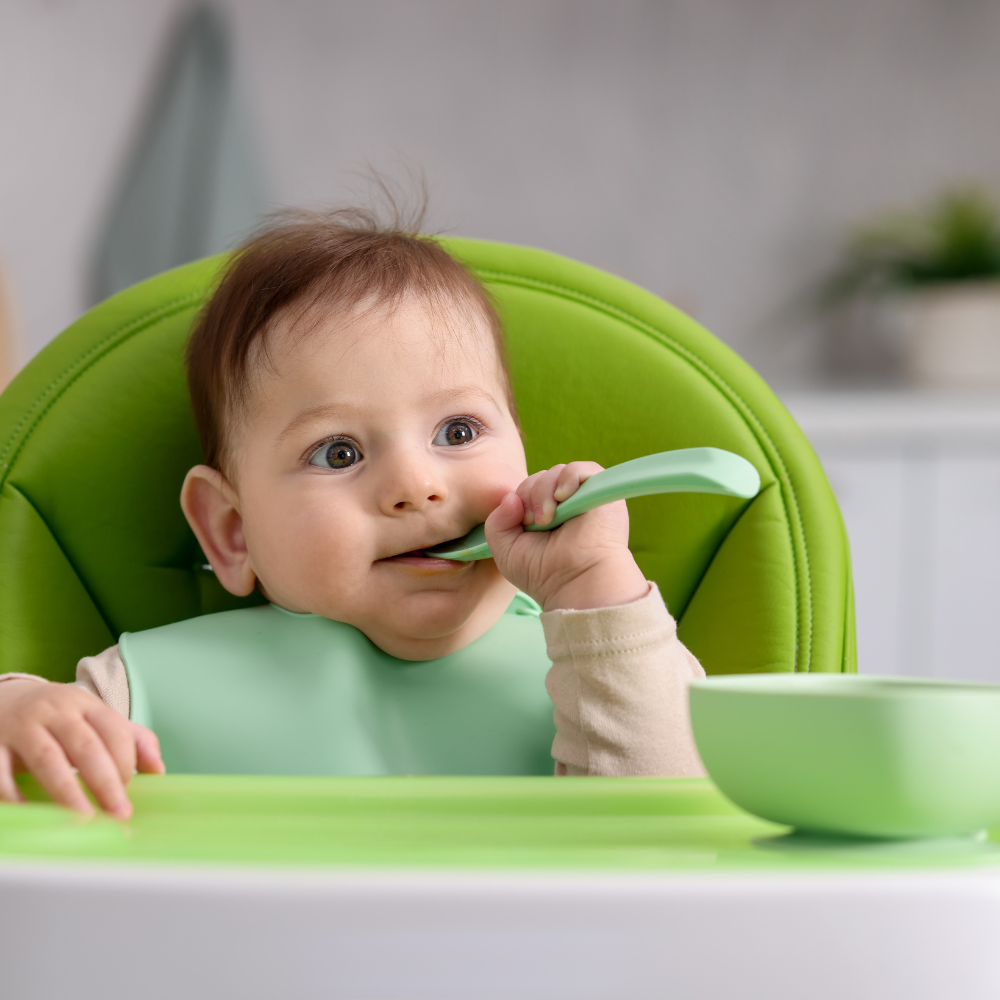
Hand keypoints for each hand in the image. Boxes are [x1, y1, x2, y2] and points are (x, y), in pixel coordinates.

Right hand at [0, 679, 164, 818]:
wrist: (3, 698)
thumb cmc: (59, 718)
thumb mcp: (94, 717)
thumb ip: (131, 739)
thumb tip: (158, 770)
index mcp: (86, 704)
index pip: (114, 731)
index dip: (126, 763)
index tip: (129, 794)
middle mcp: (55, 712)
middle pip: (86, 747)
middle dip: (106, 783)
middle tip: (120, 815)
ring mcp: (22, 727)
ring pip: (47, 759)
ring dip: (67, 792)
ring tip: (84, 820)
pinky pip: (1, 773)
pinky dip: (14, 795)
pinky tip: (30, 815)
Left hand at [484, 462, 647, 610]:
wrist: (575, 584)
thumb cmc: (543, 574)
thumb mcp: (506, 549)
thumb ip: (497, 522)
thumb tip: (511, 496)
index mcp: (545, 514)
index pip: (527, 488)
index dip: (519, 499)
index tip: (522, 523)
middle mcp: (566, 504)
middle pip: (540, 477)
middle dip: (529, 495)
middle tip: (534, 522)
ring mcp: (585, 498)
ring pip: (557, 472)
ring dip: (544, 491)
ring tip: (547, 518)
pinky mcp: (602, 493)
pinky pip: (584, 469)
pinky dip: (569, 478)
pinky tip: (562, 496)